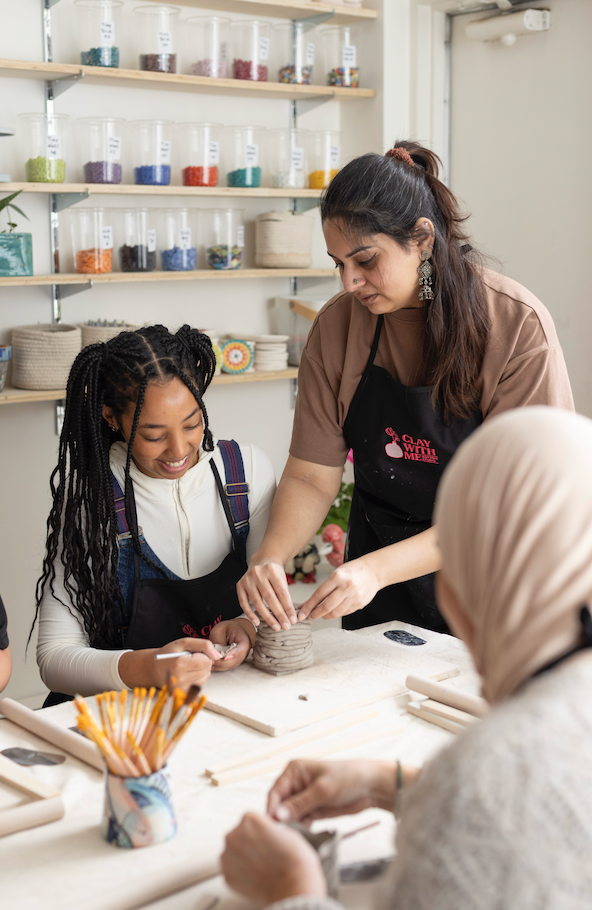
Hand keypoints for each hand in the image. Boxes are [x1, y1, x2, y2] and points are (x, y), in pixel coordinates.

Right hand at [119, 637, 221, 690]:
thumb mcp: (184, 643)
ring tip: (188, 667)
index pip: (206, 661)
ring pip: (205, 677)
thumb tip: (218, 655)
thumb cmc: (168, 654)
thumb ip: (203, 645)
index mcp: (179, 664)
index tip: (194, 653)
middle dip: (203, 662)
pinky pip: (199, 685)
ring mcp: (181, 689)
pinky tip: (187, 674)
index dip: (203, 655)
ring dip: (201, 671)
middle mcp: (180, 679)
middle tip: (190, 659)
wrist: (152, 669)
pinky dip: (197, 679)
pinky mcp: (182, 695)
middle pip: (207, 670)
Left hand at [209, 619, 253, 672]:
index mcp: (244, 641)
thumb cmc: (226, 628)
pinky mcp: (232, 663)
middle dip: (222, 662)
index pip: (241, 650)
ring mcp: (238, 659)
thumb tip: (217, 654)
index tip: (225, 657)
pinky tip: (209, 663)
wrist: (231, 630)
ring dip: (218, 666)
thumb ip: (219, 641)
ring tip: (208, 661)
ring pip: (229, 666)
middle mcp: (243, 653)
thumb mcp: (221, 630)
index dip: (233, 654)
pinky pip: (225, 668)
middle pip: (234, 661)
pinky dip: (217, 667)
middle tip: (210, 660)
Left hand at [221, 812, 326, 902]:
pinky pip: (232, 870)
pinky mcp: (227, 876)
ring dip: (243, 857)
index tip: (268, 838)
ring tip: (261, 866)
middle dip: (249, 842)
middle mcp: (234, 835)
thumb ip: (268, 828)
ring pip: (233, 852)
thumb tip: (264, 833)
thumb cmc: (294, 860)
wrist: (294, 888)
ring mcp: (228, 857)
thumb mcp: (287, 831)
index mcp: (249, 819)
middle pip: (239, 834)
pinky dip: (241, 873)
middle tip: (265, 853)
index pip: (251, 819)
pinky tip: (256, 875)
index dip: (262, 829)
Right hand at [237, 559, 296, 631]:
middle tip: (286, 626)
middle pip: (269, 598)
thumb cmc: (274, 573)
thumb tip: (289, 617)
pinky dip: (250, 614)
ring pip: (257, 602)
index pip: (281, 592)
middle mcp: (258, 573)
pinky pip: (243, 602)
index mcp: (271, 570)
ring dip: (267, 617)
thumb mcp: (282, 579)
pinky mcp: (239, 585)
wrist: (261, 560)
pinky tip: (257, 622)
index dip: (288, 607)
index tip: (293, 619)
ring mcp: (247, 579)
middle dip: (279, 614)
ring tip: (276, 627)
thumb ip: (284, 595)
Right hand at [267, 759, 397, 823]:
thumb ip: (300, 803)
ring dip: (292, 825)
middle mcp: (296, 783)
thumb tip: (278, 815)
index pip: (275, 792)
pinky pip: (300, 821)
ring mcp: (303, 797)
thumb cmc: (347, 778)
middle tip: (286, 833)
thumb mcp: (322, 790)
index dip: (272, 809)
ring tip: (299, 833)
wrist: (370, 787)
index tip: (273, 826)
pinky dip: (302, 827)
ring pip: (289, 815)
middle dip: (282, 819)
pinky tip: (308, 831)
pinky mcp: (312, 809)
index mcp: (294, 770)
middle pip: (280, 805)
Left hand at [298, 557, 380, 620]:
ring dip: (325, 616)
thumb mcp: (335, 574)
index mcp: (337, 577)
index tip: (301, 613)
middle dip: (315, 614)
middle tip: (309, 616)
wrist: (373, 572)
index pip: (318, 595)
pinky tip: (332, 612)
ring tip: (320, 615)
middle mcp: (346, 587)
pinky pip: (344, 613)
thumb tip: (306, 604)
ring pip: (335, 613)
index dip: (308, 606)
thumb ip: (322, 590)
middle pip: (326, 607)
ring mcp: (354, 596)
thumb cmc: (352, 571)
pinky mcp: (360, 604)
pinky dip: (336, 614)